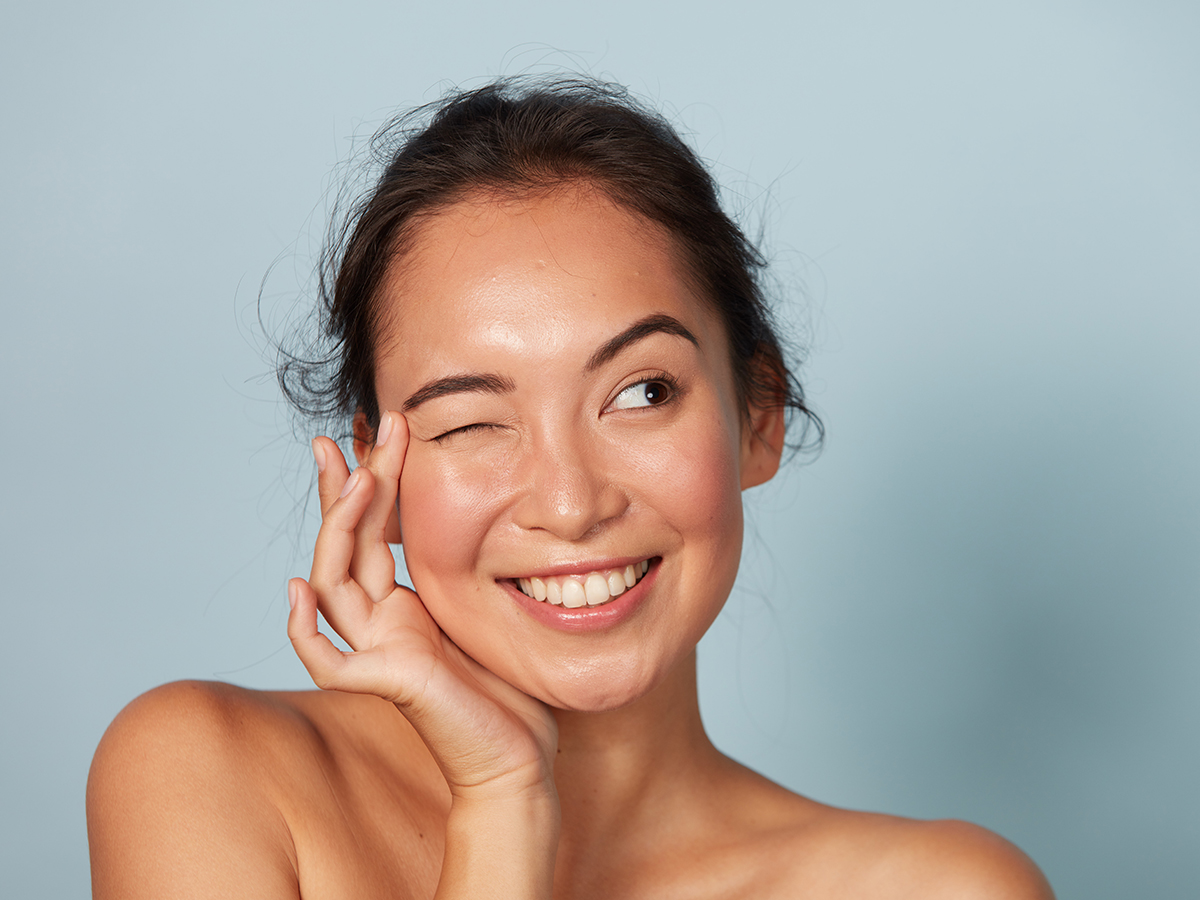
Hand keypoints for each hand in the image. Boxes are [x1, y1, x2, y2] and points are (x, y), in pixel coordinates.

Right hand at [287, 411, 558, 799]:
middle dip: (350, 486)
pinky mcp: (383, 683)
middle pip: (348, 544)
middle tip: (351, 431)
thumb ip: (469, 570)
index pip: (375, 531)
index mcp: (405, 604)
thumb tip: (492, 507)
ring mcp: (377, 651)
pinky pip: (327, 660)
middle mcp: (383, 622)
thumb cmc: (510, 689)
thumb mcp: (488, 607)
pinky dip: (305, 629)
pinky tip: (300, 589)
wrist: (518, 755)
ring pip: (334, 583)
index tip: (382, 428)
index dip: (374, 481)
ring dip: (339, 529)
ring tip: (358, 477)